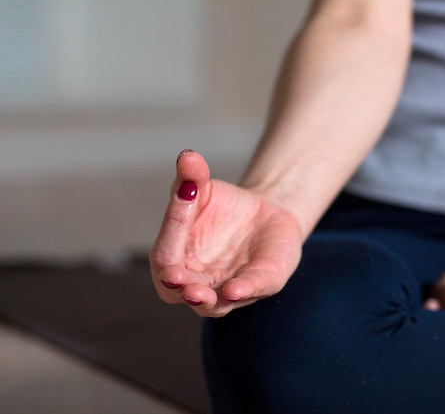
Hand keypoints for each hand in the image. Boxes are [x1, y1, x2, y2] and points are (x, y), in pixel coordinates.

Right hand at [150, 150, 303, 316]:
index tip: (178, 212)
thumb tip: (187, 155)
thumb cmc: (223, 208)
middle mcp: (196, 280)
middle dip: (177, 285)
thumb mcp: (204, 188)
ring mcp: (226, 289)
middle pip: (176, 291)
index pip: (164, 252)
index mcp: (176, 256)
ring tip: (200, 294)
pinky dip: (244, 290)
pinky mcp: (260, 285)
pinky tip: (237, 288)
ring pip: (211, 305)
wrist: (264, 215)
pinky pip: (251, 291)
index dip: (170, 233)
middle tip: (175, 278)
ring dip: (204, 299)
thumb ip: (192, 177)